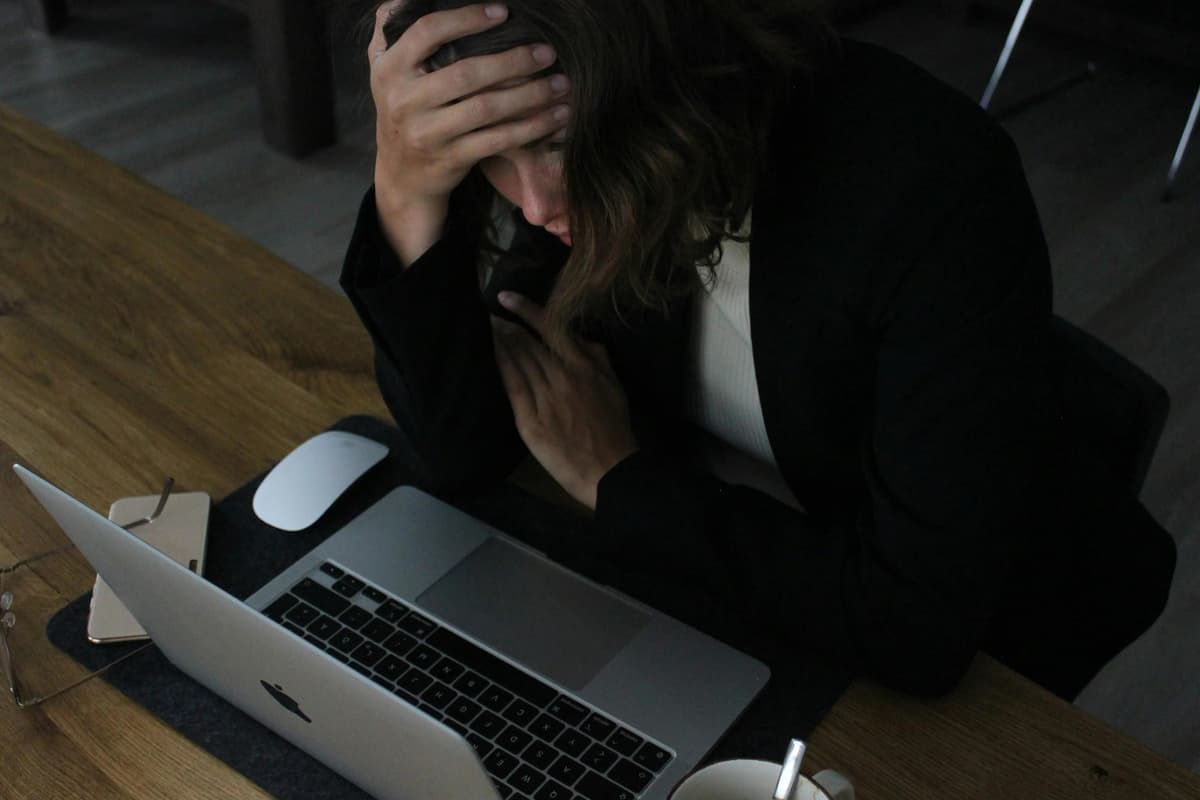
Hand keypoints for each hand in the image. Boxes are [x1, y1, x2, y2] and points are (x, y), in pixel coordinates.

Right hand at [368, 1, 570, 264]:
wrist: (401, 175)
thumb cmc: (404, 110)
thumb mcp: (385, 71)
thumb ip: (393, 31)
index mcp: (390, 70)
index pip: (428, 33)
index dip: (467, 19)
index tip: (504, 12)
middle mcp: (405, 101)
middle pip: (466, 73)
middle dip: (512, 60)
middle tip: (547, 52)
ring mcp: (428, 133)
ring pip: (486, 109)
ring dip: (530, 95)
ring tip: (561, 83)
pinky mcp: (451, 159)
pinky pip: (498, 140)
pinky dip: (531, 127)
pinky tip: (556, 115)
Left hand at [491, 292, 637, 509]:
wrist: (610, 471)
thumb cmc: (615, 430)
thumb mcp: (616, 387)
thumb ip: (599, 358)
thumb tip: (583, 338)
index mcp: (584, 367)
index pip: (551, 328)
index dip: (526, 310)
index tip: (506, 298)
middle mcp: (562, 377)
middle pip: (528, 342)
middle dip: (505, 324)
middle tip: (486, 312)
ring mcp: (545, 398)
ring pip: (518, 360)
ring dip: (499, 340)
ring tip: (484, 327)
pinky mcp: (530, 420)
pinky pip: (512, 386)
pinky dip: (500, 365)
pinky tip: (489, 353)